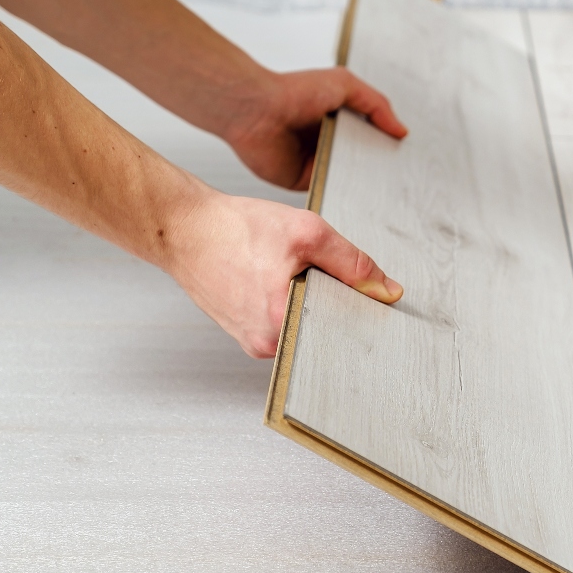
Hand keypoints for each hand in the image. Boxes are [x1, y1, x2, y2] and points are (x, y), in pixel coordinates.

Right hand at [167, 188, 402, 357]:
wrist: (185, 229)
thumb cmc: (236, 228)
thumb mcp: (307, 233)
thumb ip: (353, 264)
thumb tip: (387, 291)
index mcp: (284, 322)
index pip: (344, 333)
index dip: (359, 310)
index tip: (358, 294)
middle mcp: (268, 344)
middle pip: (325, 331)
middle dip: (331, 304)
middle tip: (313, 272)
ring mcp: (254, 344)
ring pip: (304, 328)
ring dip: (308, 303)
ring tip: (285, 273)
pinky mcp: (246, 337)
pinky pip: (284, 327)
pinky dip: (287, 305)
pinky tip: (273, 281)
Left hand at [224, 67, 407, 190]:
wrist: (258, 111)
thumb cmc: (293, 92)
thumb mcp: (344, 85)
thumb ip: (376, 104)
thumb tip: (401, 130)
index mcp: (339, 121)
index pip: (372, 138)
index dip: (388, 147)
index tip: (408, 158)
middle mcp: (329, 143)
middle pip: (363, 161)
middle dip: (379, 168)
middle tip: (403, 181)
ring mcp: (317, 164)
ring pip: (348, 179)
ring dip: (362, 183)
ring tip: (387, 192)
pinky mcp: (304, 180)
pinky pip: (329, 190)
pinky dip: (340, 192)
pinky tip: (358, 195)